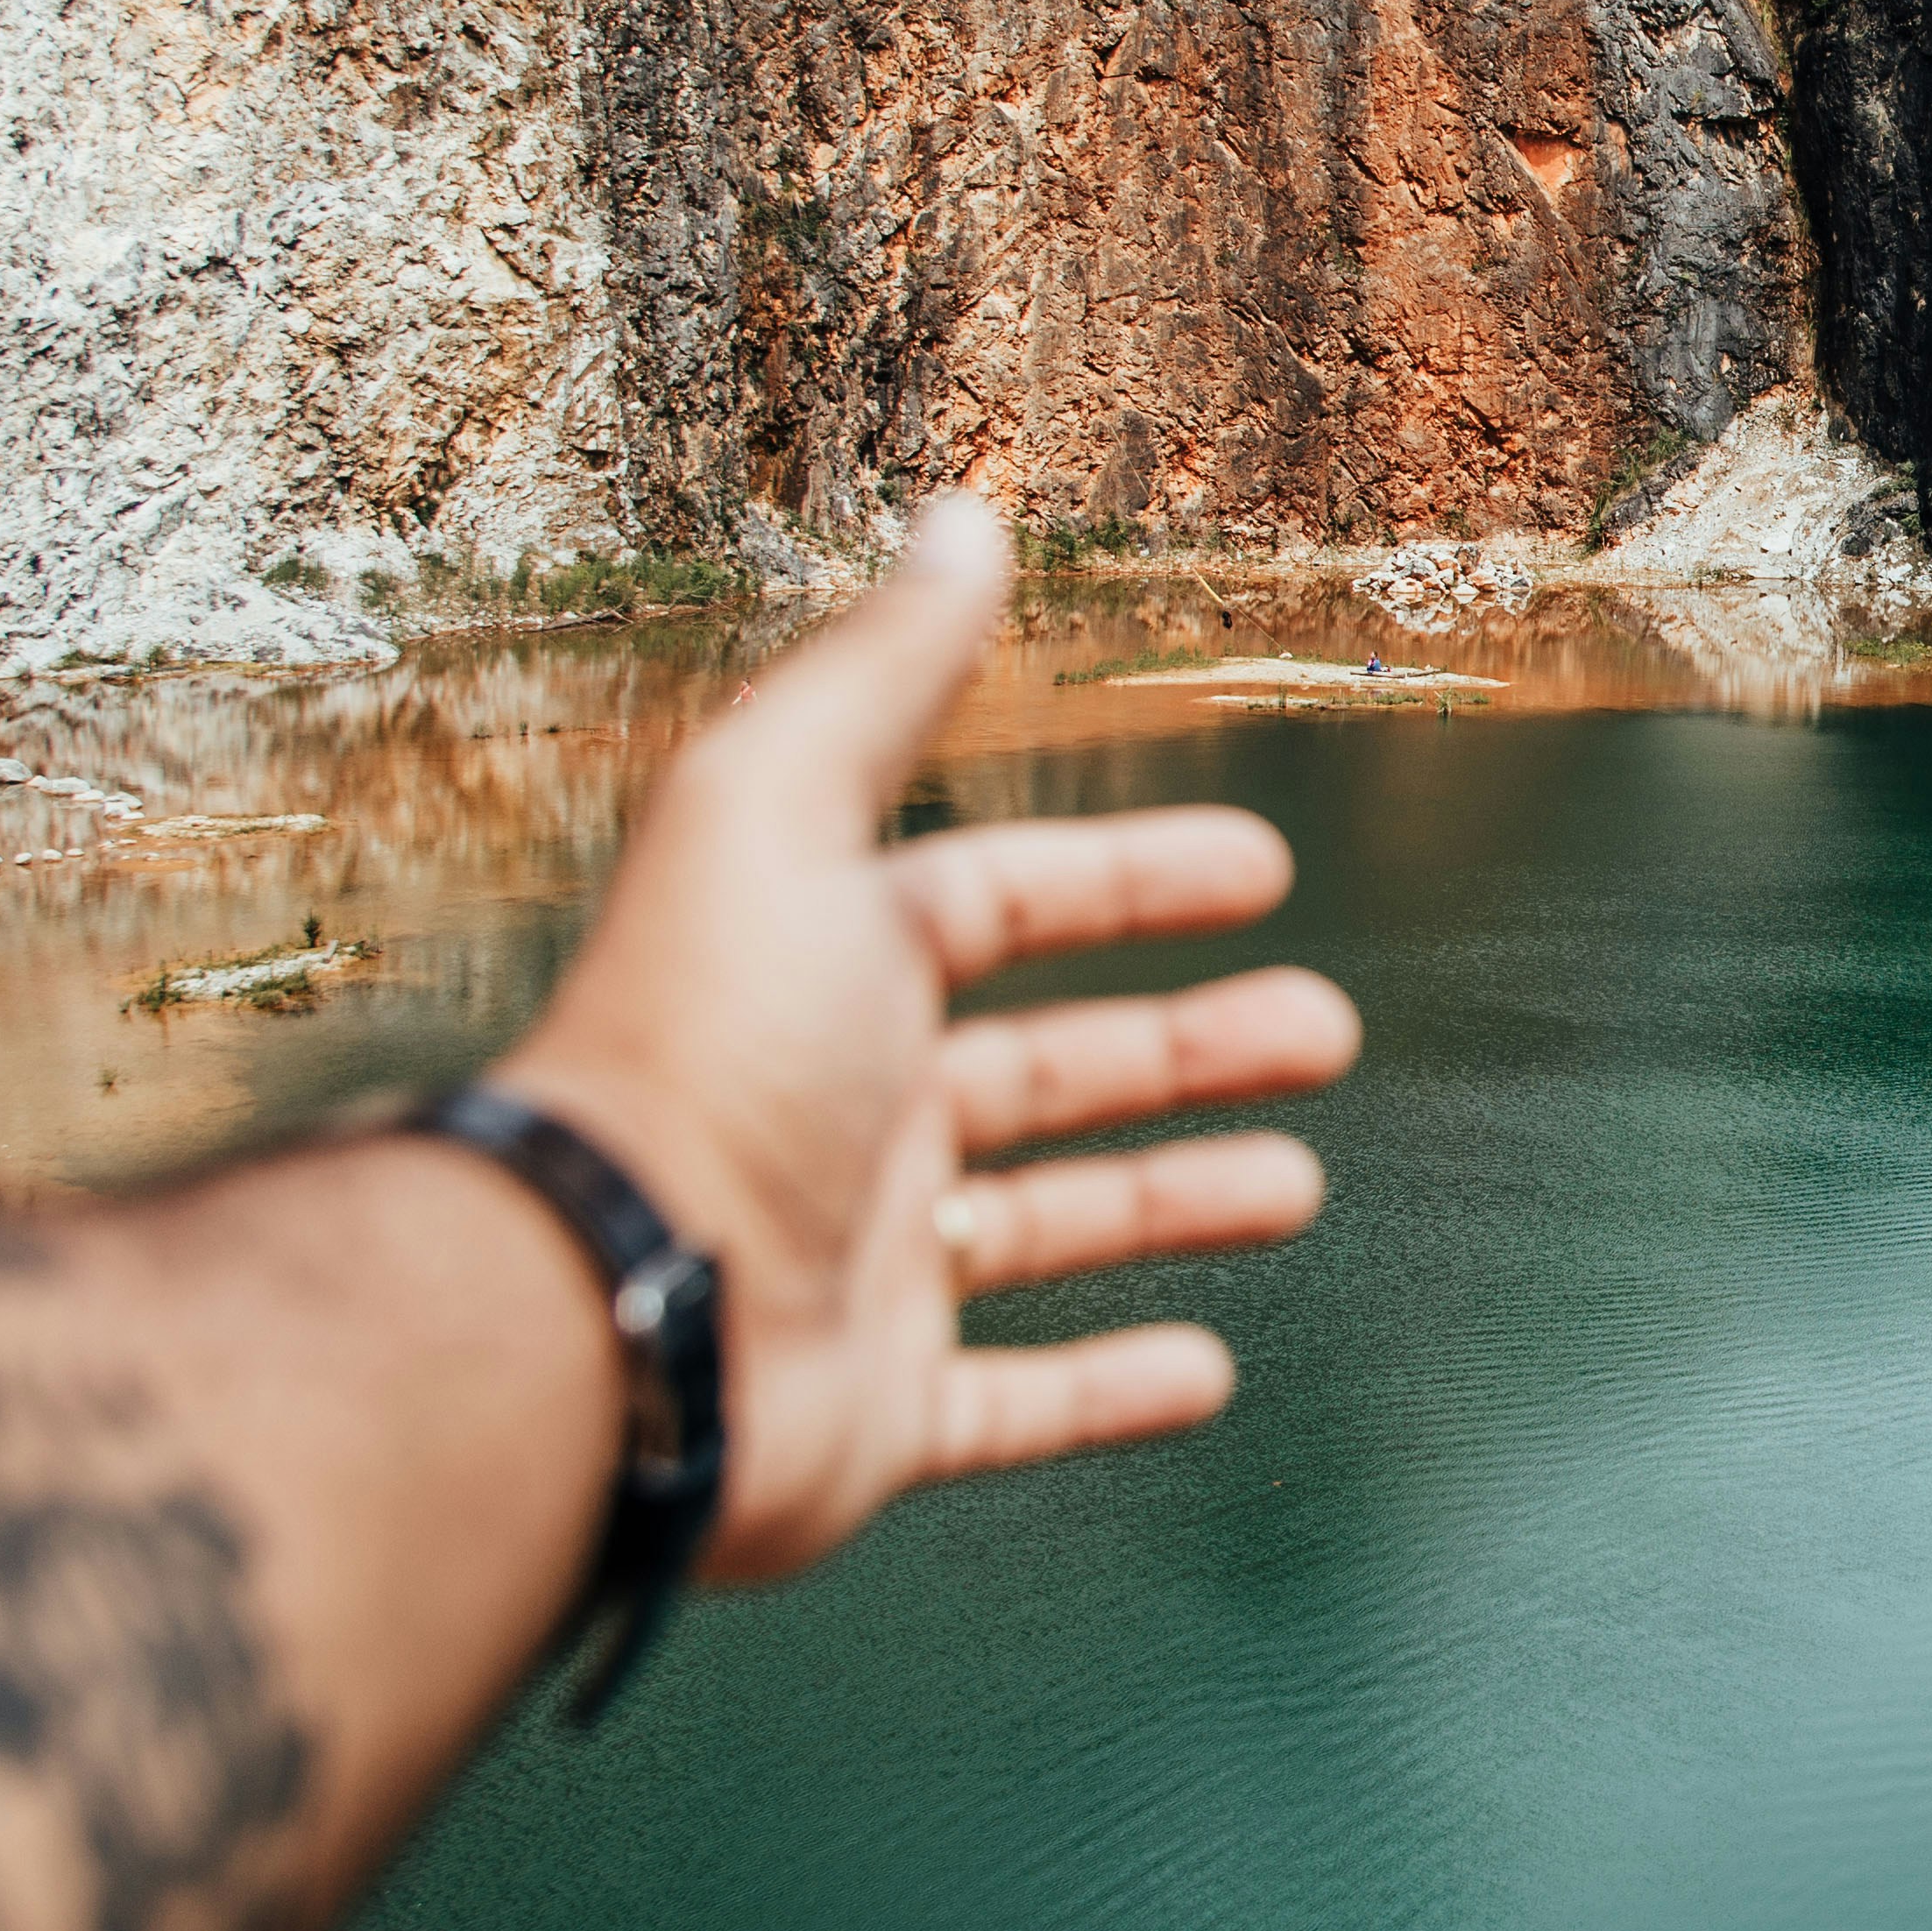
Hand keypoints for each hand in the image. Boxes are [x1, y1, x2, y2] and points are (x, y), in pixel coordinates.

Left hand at [487, 495, 1355, 1580]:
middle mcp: (840, 1113)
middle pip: (1046, 1065)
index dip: (1130, 878)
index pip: (999, 903)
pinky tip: (1204, 1371)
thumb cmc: (700, 1056)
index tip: (1258, 869)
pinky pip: (1013, 1404)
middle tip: (1324, 1027)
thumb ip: (882, 671)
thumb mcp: (785, 815)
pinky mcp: (875, 1415)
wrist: (607, 1313)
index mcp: (825, 975)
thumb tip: (962, 515)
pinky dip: (1112, 1391)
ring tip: (1293, 1185)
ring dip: (1175, 1198)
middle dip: (1190, 1040)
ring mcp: (860, 1270)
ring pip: (1047, 1225)